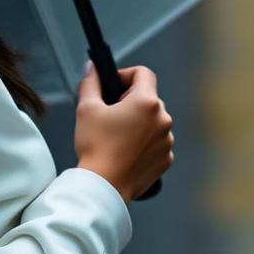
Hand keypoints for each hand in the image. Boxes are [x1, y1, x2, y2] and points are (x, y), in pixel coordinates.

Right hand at [75, 62, 173, 200]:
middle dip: (130, 100)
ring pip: (153, 120)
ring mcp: (167, 142)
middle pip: (148, 97)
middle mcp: (163, 120)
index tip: (113, 87)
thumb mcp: (87, 107)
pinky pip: (157, 141)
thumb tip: (93, 68)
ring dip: (139, 121)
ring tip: (117, 134)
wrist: (106, 185)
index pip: (144, 73)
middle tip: (110, 112)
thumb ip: (91, 82)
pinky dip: (144, 140)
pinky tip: (126, 149)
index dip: (126, 75)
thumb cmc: (96, 146)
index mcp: (146, 103)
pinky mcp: (166, 159)